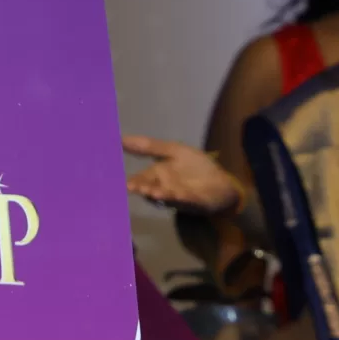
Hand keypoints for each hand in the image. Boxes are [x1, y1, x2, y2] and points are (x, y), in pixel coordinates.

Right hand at [121, 135, 244, 216]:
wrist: (223, 182)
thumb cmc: (196, 167)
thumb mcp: (173, 151)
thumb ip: (149, 146)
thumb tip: (119, 137)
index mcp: (157, 176)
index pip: (139, 179)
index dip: (129, 180)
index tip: (116, 180)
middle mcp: (164, 188)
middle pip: (149, 189)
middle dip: (140, 188)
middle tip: (129, 186)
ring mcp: (179, 197)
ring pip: (165, 196)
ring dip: (157, 194)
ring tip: (149, 191)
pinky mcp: (196, 202)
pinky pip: (187, 200)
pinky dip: (180, 198)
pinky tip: (175, 194)